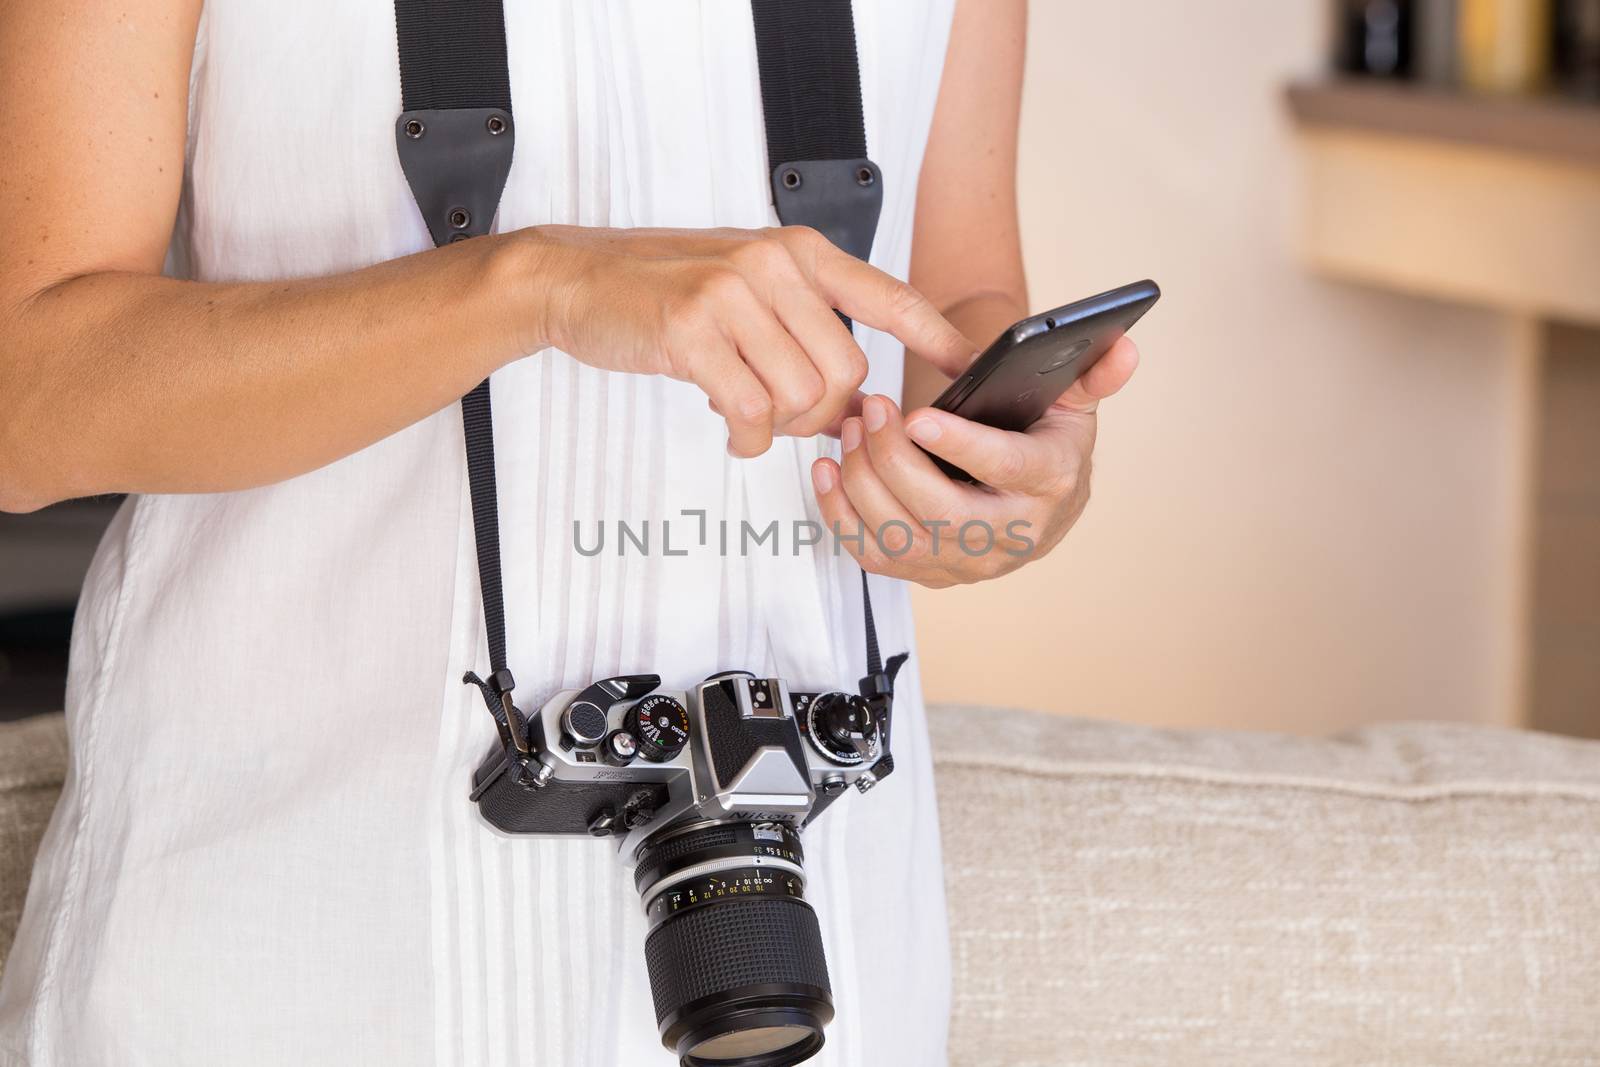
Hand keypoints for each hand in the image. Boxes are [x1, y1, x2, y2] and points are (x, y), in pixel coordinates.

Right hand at [531, 225, 971, 456]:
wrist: (578, 280)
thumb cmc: (666, 290)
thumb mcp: (748, 286)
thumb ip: (804, 327)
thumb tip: (857, 404)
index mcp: (799, 251)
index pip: (888, 296)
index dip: (935, 338)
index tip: (969, 370)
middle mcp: (774, 264)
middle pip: (846, 371)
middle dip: (825, 415)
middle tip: (790, 417)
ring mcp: (732, 294)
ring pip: (801, 396)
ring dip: (781, 426)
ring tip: (750, 414)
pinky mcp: (692, 332)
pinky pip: (751, 411)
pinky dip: (747, 436)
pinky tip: (730, 427)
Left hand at [810, 336, 1138, 587]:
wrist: (1035, 501)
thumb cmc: (1043, 440)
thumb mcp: (1072, 404)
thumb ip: (1093, 374)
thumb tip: (1122, 348)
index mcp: (1050, 484)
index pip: (1004, 469)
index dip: (960, 445)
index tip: (917, 415)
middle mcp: (1011, 535)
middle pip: (940, 512)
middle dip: (894, 459)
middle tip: (870, 410)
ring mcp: (966, 562)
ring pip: (901, 535)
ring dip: (863, 480)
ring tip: (851, 428)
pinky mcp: (928, 573)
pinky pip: (874, 555)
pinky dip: (841, 514)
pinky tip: (829, 470)